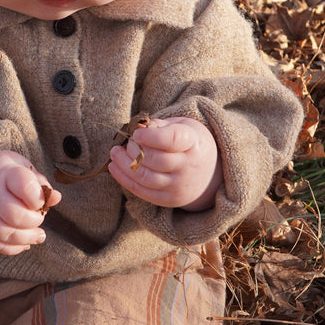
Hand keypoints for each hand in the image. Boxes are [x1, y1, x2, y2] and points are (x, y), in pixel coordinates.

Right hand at [0, 150, 61, 254]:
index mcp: (2, 173)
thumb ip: (38, 182)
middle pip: (15, 215)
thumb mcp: (19, 167)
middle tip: (38, 218)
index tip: (39, 200)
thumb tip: (56, 198)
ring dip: (27, 238)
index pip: (23, 185)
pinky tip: (24, 243)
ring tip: (39, 235)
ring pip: (6, 234)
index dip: (37, 197)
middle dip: (34, 221)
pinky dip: (14, 248)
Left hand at [108, 116, 222, 210]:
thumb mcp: (182, 126)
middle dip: (134, 150)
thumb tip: (136, 127)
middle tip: (125, 142)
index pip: (173, 140)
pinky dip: (124, 179)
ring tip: (115, 152)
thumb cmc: (189, 143)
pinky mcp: (169, 199)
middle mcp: (188, 166)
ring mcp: (179, 185)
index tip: (136, 133)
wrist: (210, 173)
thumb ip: (159, 126)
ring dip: (125, 165)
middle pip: (156, 160)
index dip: (151, 137)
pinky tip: (114, 166)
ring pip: (147, 178)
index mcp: (193, 143)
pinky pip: (142, 191)